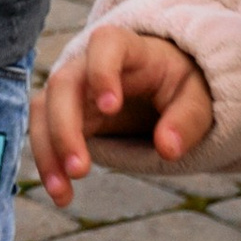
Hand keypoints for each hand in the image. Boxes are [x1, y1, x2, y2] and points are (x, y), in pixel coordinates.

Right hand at [32, 27, 214, 200]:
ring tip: (62, 193)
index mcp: (126, 48)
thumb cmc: (180, 85)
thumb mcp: (196, 99)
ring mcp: (73, 90)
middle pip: (64, 83)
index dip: (101, 71)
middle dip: (65, 127)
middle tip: (80, 170)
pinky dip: (49, 164)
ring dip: (47, 151)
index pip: (105, 44)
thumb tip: (168, 149)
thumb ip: (186, 121)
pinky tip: (62, 195)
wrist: (163, 86)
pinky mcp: (66, 115)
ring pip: (44, 110)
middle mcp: (89, 64)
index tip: (110, 108)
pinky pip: (45, 134)